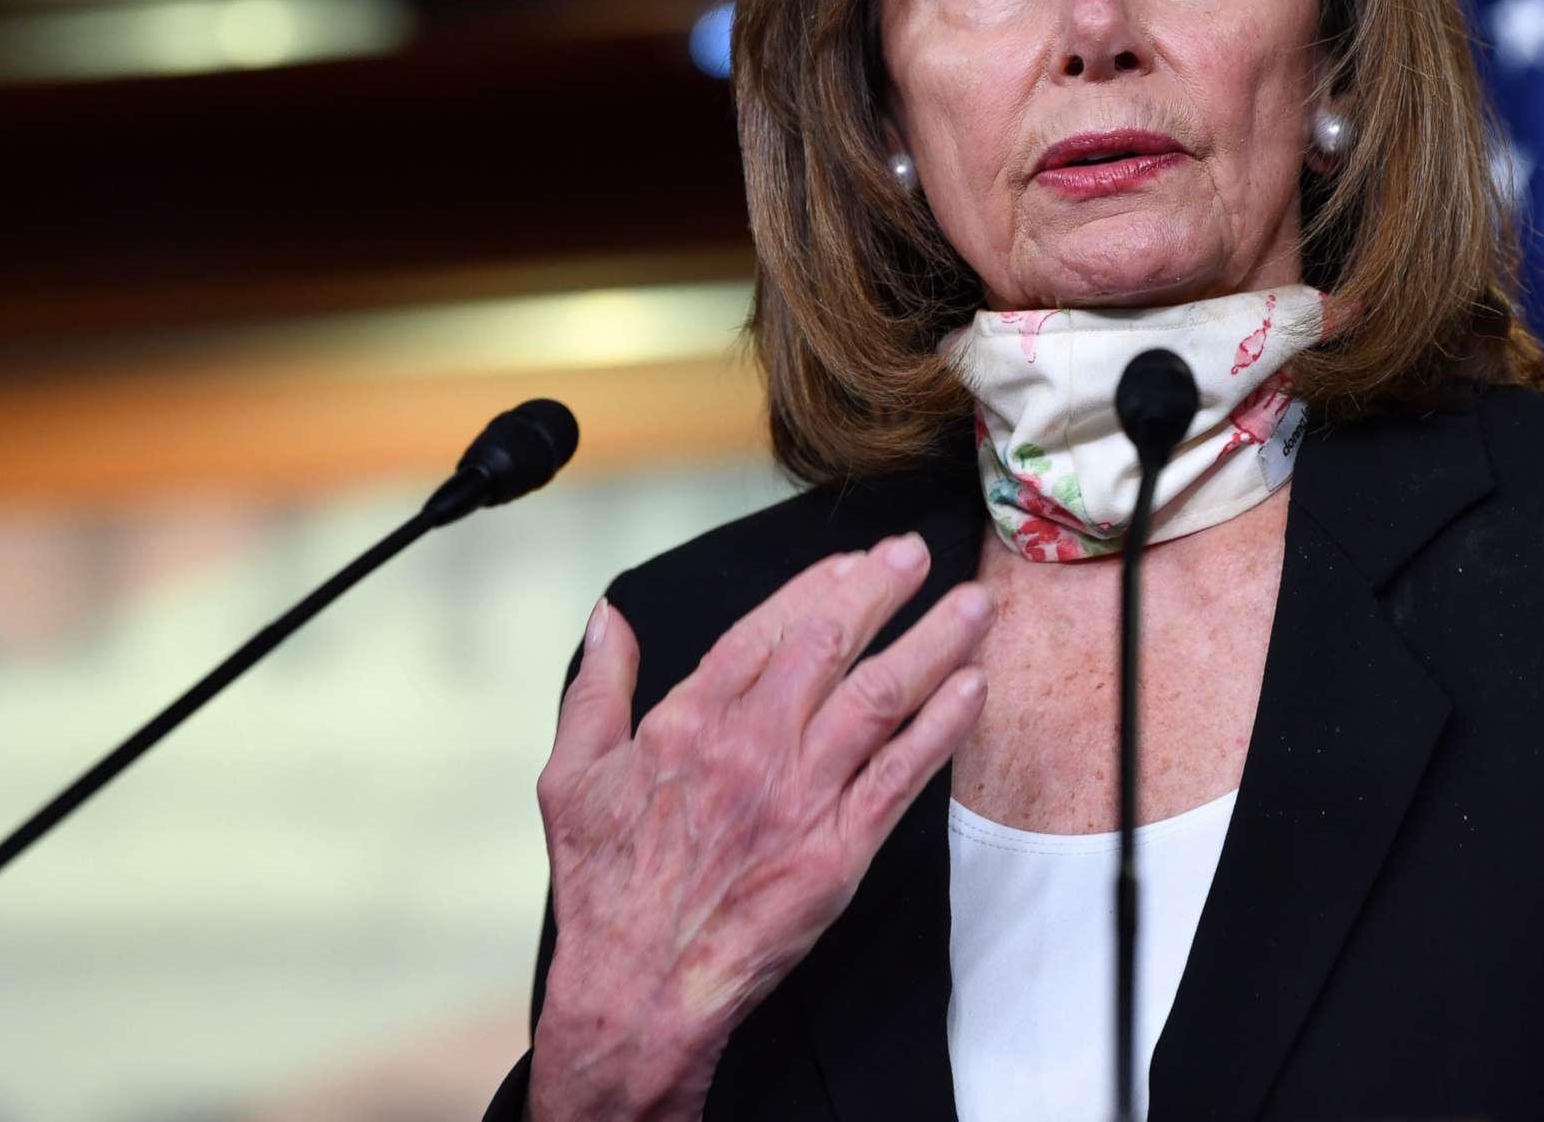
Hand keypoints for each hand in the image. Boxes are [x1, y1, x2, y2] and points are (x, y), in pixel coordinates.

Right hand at [527, 534, 993, 1121]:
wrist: (637, 989)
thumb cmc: (604, 890)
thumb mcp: (571, 775)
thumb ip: (596, 688)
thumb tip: (609, 618)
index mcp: (689, 721)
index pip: (767, 629)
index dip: (818, 586)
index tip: (853, 560)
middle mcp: (752, 746)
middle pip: (831, 644)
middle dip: (883, 590)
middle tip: (919, 553)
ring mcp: (800, 796)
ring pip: (879, 696)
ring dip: (932, 643)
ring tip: (972, 605)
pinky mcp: (838, 851)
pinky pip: (901, 774)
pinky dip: (941, 727)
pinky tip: (972, 690)